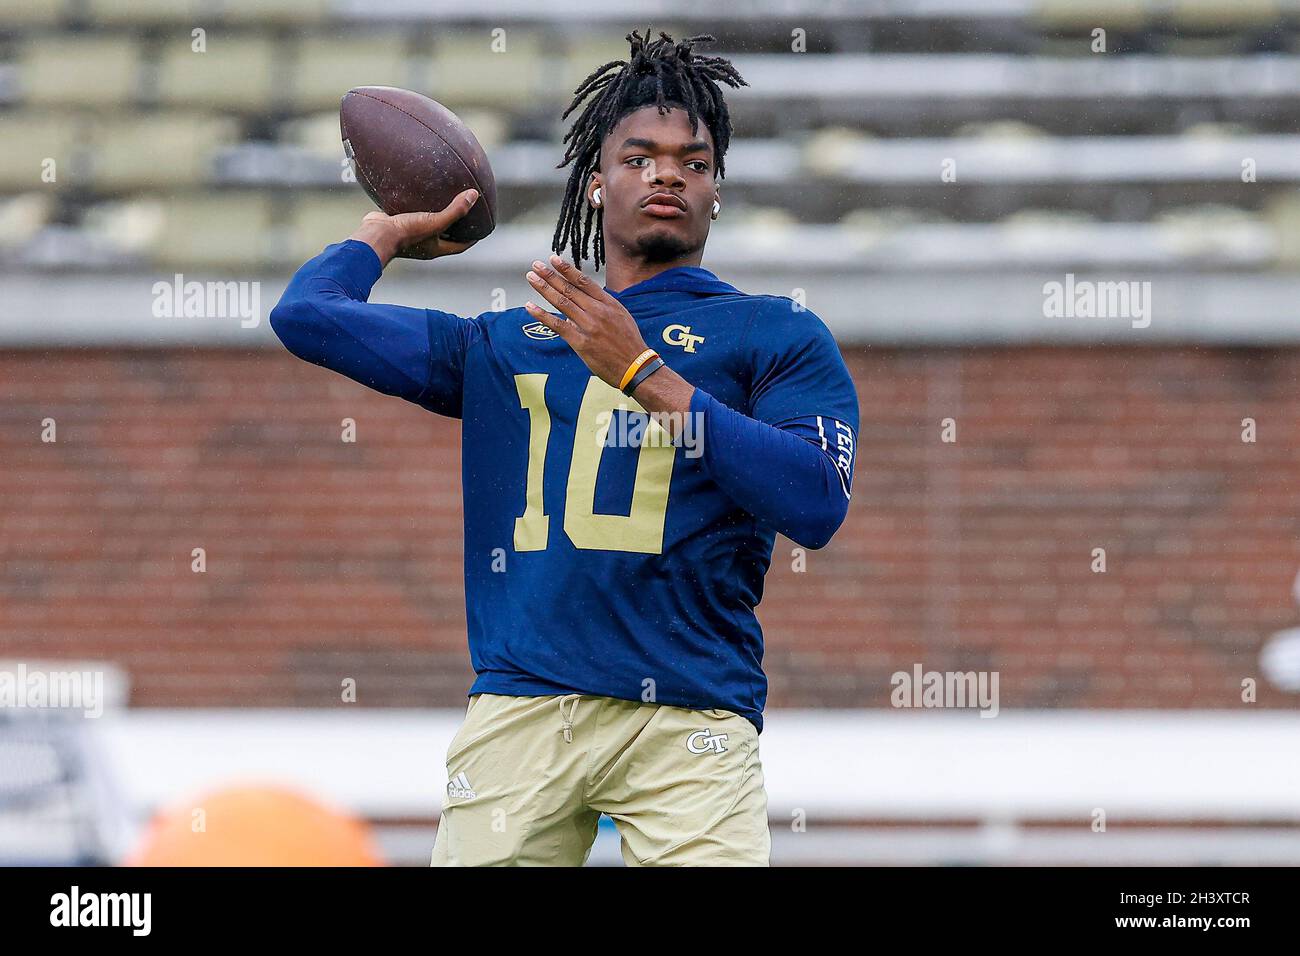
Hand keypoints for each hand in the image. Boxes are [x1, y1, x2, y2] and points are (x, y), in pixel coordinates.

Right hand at [349, 189, 479, 264]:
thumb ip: (455, 211)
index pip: (460, 245)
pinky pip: (412, 215)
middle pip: (445, 236)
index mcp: (436, 249)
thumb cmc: (407, 233)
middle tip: (465, 211)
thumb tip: (474, 196)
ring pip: (428, 225)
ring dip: (436, 215)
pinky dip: (418, 207)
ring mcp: (411, 235)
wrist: (375, 234)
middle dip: (455, 227)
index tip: (481, 228)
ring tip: (444, 200)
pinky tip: (420, 193)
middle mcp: (425, 244)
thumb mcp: (435, 221)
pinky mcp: (398, 224)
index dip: (472, 238)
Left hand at [523, 254, 650, 389]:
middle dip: (550, 275)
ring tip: (531, 278)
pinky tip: (530, 306)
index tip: (554, 259)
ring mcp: (588, 326)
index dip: (567, 269)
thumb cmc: (629, 344)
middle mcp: (598, 311)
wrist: (636, 367)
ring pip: (562, 302)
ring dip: (544, 288)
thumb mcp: (621, 318)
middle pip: (569, 288)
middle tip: (536, 266)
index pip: (584, 281)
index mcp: (608, 303)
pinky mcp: (580, 342)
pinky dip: (542, 314)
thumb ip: (601, 308)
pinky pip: (557, 325)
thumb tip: (578, 306)